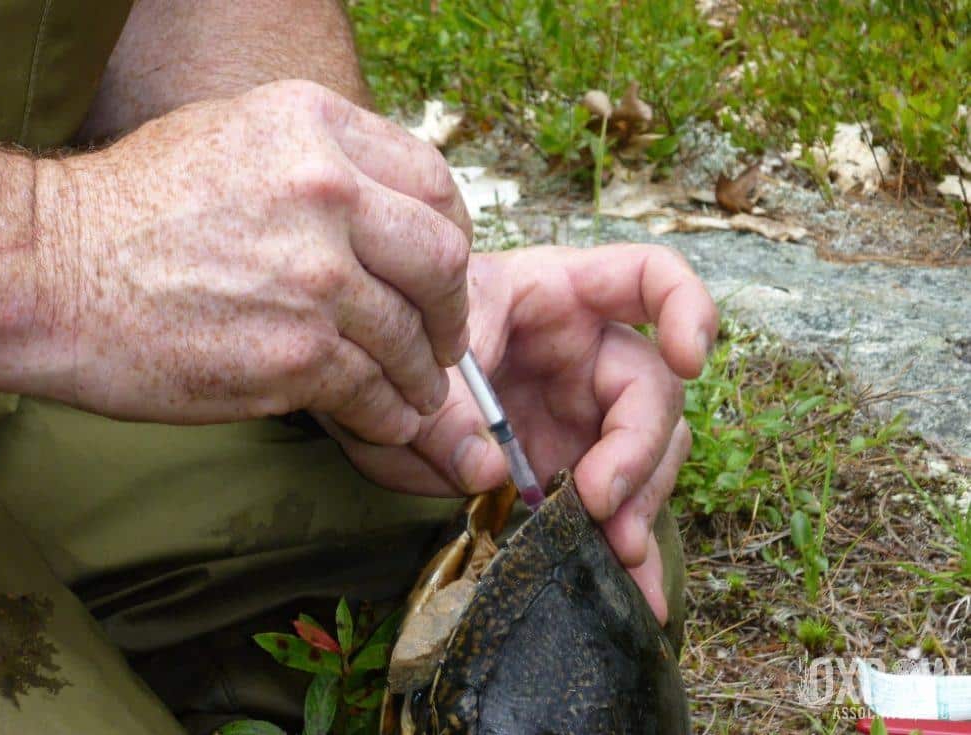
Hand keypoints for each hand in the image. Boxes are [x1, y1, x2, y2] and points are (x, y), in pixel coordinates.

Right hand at [31, 80, 471, 440]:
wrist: (49, 272)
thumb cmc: (134, 208)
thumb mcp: (236, 139)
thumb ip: (324, 165)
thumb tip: (391, 215)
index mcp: (315, 129)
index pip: (431, 182)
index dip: (453, 234)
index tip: (446, 270)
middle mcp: (325, 193)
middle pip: (442, 259)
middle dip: (452, 312)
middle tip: (448, 341)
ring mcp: (313, 276)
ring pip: (410, 337)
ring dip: (423, 376)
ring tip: (418, 393)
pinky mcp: (294, 354)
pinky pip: (372, 390)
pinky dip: (388, 412)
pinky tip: (386, 418)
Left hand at [324, 244, 717, 622]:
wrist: (379, 380)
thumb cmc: (407, 339)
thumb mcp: (419, 358)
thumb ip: (447, 408)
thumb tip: (488, 470)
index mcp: (563, 295)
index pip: (650, 277)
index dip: (687, 308)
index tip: (690, 361)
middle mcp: (589, 354)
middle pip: (654, 392)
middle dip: (639, 451)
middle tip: (598, 502)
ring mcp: (585, 413)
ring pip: (649, 455)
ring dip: (639, 505)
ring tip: (614, 554)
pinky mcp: (573, 465)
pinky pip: (615, 505)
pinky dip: (625, 548)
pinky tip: (636, 594)